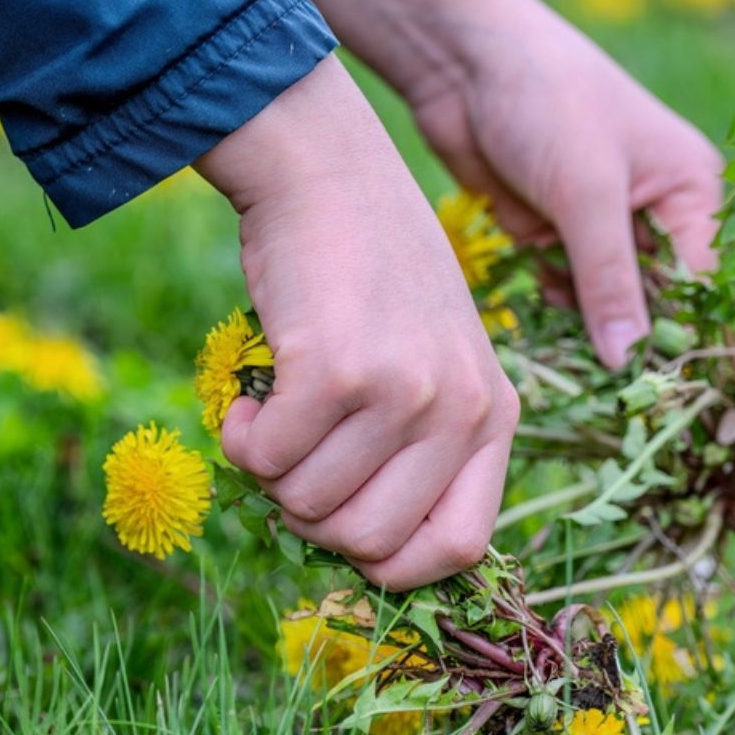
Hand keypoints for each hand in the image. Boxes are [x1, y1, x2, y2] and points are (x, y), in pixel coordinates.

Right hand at [196, 57, 518, 589]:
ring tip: (273, 410)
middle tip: (292, 460)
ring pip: (308, 506)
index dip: (394, 563)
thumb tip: (366, 555)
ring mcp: (403, 390)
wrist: (326, 171)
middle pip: (371, 545)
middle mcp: (461, 408)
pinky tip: (247, 395)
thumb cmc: (368, 275)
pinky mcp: (336, 369)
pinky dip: (239, 438)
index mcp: (495, 414)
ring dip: (270, 471)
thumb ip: (420, 447)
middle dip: (312, 519)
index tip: (346, 532)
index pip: (462, 548)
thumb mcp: (431, 358)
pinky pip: (264, 460)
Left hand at [295, 0, 723, 366]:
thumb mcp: (587, 192)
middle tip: (614, 397)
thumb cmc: (547, 100)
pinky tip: (539, 321)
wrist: (461, 60)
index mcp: (691, 192)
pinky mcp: (550, 235)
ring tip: (573, 369)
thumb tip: (630, 361)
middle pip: (657, 303)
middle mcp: (654, 214)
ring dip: (585, 331)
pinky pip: (561, 293)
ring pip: (606, 306)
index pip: (703, 287)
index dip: (685, 340)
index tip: (661, 394)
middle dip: (633, 343)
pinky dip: (550, 309)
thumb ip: (610, 280)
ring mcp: (598, 227)